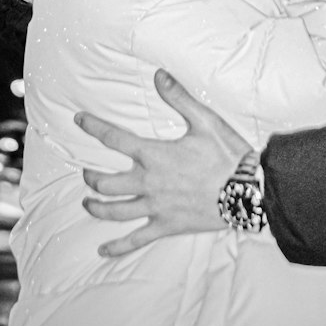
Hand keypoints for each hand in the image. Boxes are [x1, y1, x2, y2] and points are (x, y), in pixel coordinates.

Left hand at [76, 69, 250, 256]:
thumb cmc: (226, 154)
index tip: (79, 119)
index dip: (93, 127)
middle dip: (91, 176)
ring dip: (96, 206)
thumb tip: (159, 75)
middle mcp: (148, 182)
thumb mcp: (204, 120)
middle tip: (86, 172)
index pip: (115, 138)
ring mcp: (155, 207)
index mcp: (154, 155)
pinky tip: (103, 251)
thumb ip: (179, 97)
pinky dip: (117, 247)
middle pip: (106, 182)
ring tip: (88, 202)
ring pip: (114, 211)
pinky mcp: (166, 225)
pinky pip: (135, 239)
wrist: (246, 191)